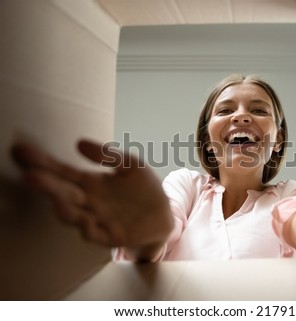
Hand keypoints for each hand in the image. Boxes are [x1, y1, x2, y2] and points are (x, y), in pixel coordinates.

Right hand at [11, 140, 172, 249]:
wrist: (164, 213)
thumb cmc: (144, 188)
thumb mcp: (129, 164)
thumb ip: (107, 155)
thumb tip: (78, 143)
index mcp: (90, 183)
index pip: (62, 172)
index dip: (43, 163)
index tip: (22, 152)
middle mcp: (88, 201)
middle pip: (63, 193)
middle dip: (46, 186)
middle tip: (29, 177)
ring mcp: (98, 219)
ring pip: (75, 215)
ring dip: (64, 209)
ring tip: (56, 200)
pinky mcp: (111, 235)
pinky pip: (96, 233)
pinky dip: (89, 228)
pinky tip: (85, 220)